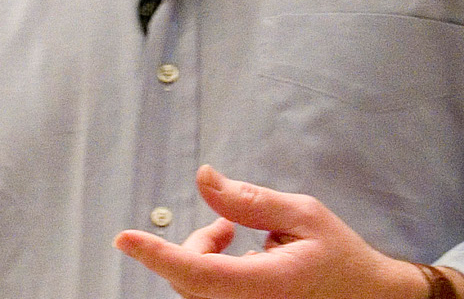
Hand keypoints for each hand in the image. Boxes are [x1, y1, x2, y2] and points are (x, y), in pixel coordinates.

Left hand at [114, 165, 432, 298]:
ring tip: (236, 237)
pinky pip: (207, 296)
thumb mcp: (304, 216)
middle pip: (189, 279)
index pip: (199, 273)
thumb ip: (250, 200)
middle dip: (195, 243)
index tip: (124, 238)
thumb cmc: (340, 257)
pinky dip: (209, 271)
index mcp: (269, 286)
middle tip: (228, 226)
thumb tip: (204, 177)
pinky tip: (238, 257)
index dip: (157, 255)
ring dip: (201, 257)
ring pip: (194, 288)